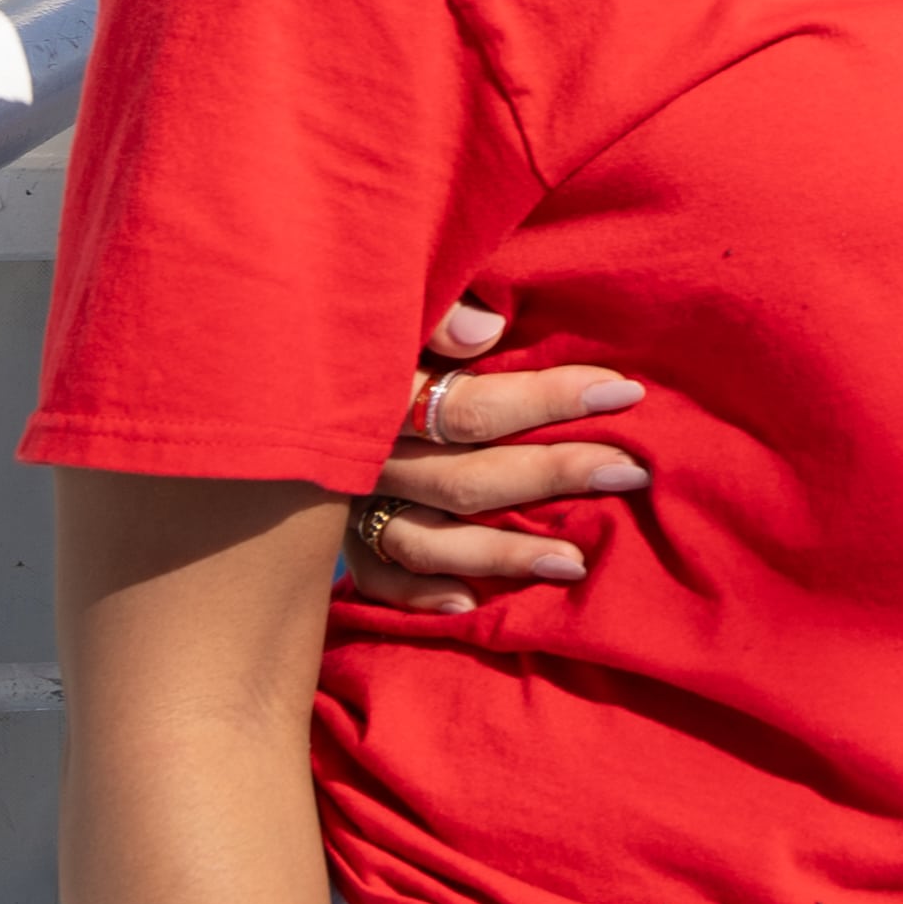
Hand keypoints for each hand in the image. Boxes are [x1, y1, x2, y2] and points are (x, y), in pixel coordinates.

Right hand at [338, 299, 643, 613]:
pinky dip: (418, 595)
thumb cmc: (366, 319)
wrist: (271, 365)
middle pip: (469, 480)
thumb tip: (485, 330)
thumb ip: (438, 311)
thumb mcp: (397, 299)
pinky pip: (376, 576)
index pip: (477, 408)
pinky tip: (469, 604)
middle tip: (631, 472)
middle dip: (555, 475)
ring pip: (428, 541)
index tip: (623, 393)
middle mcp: (365, 456)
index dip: (552, 399)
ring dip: (502, 555)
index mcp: (381, 391)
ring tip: (574, 561)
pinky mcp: (334, 532)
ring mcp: (348, 503)